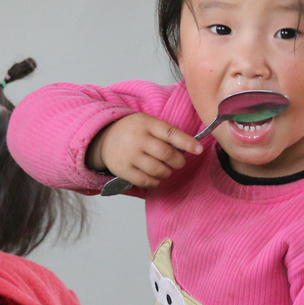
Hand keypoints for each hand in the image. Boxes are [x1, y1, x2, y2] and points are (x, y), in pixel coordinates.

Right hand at [86, 113, 201, 188]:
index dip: (187, 142)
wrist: (104, 138)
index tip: (199, 149)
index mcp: (146, 124)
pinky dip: (156, 182)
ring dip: (167, 172)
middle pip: (166, 154)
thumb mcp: (147, 122)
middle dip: (178, 162)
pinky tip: (156, 177)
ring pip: (158, 170)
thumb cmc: (132, 131)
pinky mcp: (123, 170)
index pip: (170, 133)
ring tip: (166, 170)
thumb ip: (165, 132)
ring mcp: (129, 156)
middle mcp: (137, 139)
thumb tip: (189, 147)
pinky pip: (146, 181)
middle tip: (179, 162)